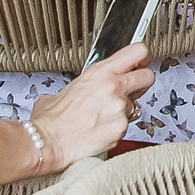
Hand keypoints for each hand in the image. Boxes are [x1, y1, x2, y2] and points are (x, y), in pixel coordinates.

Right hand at [31, 46, 151, 166]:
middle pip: (147, 76)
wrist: (46, 143)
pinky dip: (116, 130)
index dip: (142, 57)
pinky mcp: (121, 128)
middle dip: (141, 84)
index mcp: (99, 73)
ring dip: (124, 112)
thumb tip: (84, 88)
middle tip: (130, 92)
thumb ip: (83, 84)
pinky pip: (126, 126)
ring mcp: (119, 108)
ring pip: (136, 106)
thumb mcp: (63, 90)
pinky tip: (100, 131)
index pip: (137, 51)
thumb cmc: (51, 120)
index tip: (140, 63)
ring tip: (103, 119)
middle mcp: (112, 87)